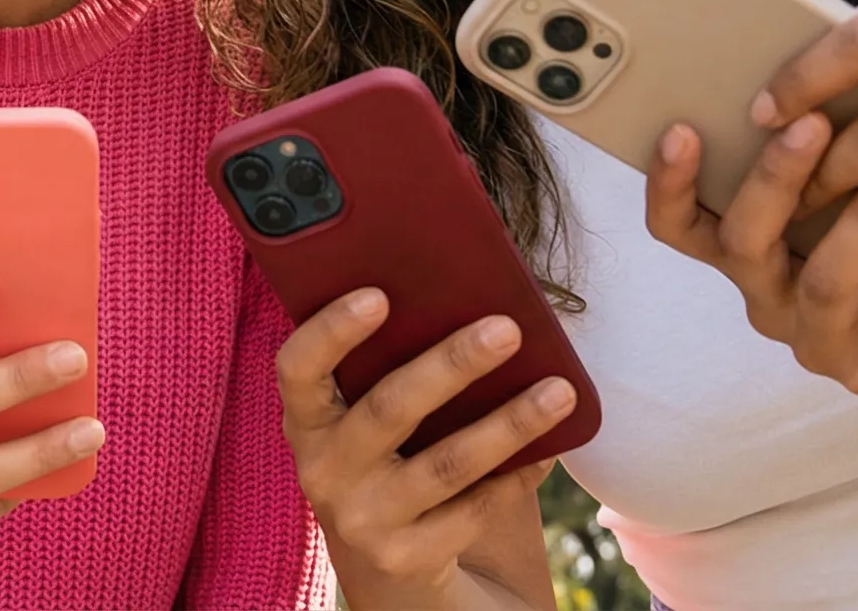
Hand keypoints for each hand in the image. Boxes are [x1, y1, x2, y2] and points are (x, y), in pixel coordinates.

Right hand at [276, 292, 569, 606]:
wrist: (384, 562)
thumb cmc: (384, 457)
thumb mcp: (361, 419)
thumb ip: (384, 370)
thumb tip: (464, 302)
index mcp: (306, 420)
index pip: (298, 369)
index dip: (332, 331)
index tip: (379, 295)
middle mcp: (324, 471)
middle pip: (389, 408)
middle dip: (452, 364)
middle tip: (507, 328)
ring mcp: (364, 519)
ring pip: (448, 463)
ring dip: (510, 422)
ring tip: (559, 390)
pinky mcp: (407, 555)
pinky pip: (476, 509)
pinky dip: (517, 475)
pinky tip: (550, 449)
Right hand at [646, 116, 857, 399]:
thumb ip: (826, 146)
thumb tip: (820, 59)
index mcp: (750, 254)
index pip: (680, 228)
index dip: (670, 185)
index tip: (684, 128)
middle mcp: (770, 302)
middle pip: (745, 245)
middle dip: (775, 180)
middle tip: (811, 124)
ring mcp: (822, 343)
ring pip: (824, 282)